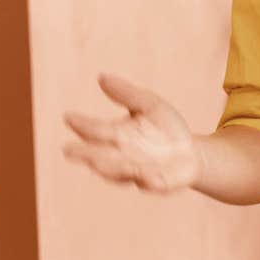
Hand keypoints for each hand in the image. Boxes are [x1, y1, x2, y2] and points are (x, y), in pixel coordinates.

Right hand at [63, 73, 201, 192]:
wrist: (190, 152)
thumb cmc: (164, 128)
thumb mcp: (149, 105)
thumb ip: (126, 93)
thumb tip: (101, 77)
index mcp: (117, 135)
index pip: (95, 130)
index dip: (82, 125)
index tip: (68, 117)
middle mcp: (122, 155)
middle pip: (98, 156)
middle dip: (85, 154)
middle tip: (68, 150)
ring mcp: (138, 171)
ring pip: (119, 172)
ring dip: (112, 168)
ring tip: (98, 162)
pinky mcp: (158, 183)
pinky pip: (151, 183)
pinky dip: (148, 181)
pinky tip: (148, 177)